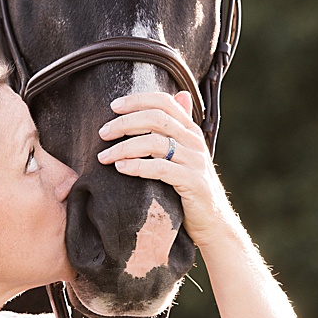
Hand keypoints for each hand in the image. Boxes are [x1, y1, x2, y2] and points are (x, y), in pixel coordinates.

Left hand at [96, 91, 232, 245]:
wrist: (214, 222)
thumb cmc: (191, 188)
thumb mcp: (186, 154)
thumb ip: (179, 128)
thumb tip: (180, 94)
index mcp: (191, 131)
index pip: (164, 102)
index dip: (137, 100)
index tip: (113, 106)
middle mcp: (195, 142)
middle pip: (156, 118)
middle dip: (124, 123)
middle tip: (102, 133)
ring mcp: (195, 161)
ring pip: (155, 142)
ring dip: (124, 147)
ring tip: (104, 157)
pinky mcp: (193, 182)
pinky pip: (160, 168)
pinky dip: (137, 166)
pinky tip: (121, 168)